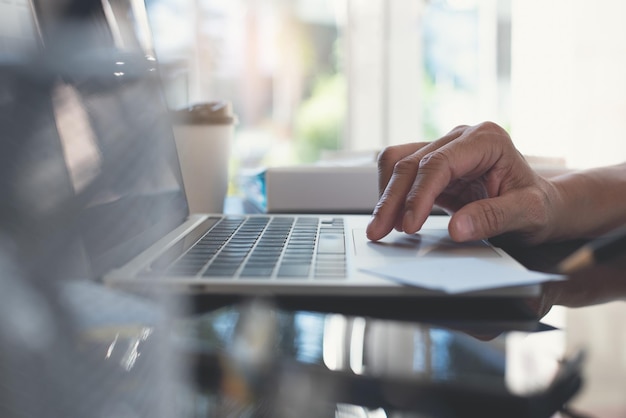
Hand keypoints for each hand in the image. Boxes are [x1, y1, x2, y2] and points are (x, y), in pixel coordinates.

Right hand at [366, 122, 558, 243]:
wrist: (542, 205)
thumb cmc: (539, 206)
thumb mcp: (528, 214)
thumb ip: (493, 218)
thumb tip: (456, 228)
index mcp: (486, 139)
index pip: (438, 163)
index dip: (418, 195)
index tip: (409, 225)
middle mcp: (461, 138)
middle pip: (411, 162)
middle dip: (391, 199)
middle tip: (379, 231)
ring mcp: (445, 148)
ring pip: (398, 162)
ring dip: (385, 194)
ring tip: (381, 227)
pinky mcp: (434, 164)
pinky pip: (401, 171)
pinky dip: (390, 193)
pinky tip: (391, 217)